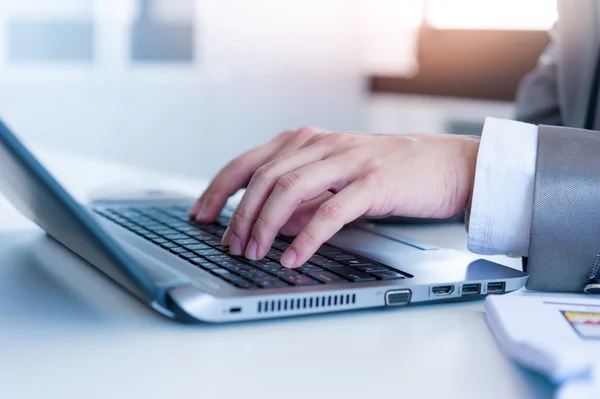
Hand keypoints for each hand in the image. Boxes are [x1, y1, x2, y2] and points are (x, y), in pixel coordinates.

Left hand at [189, 127, 479, 267]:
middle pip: (264, 177)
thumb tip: (267, 223)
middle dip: (239, 215)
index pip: (249, 162)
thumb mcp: (336, 179)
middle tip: (230, 246)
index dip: (218, 188)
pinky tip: (292, 257)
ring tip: (254, 253)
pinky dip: (306, 237)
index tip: (199, 214)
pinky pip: (331, 211)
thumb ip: (302, 197)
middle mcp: (323, 144)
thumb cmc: (389, 173)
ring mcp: (348, 161)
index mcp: (309, 141)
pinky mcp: (374, 182)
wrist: (446, 164)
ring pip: (290, 189)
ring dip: (264, 224)